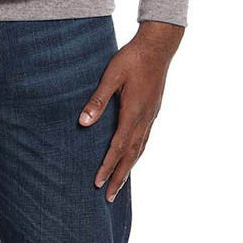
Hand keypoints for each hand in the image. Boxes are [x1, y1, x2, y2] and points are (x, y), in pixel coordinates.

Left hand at [78, 20, 183, 201]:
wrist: (158, 46)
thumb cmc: (132, 58)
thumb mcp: (111, 76)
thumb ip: (98, 99)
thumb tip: (84, 123)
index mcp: (133, 112)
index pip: (118, 147)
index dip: (107, 166)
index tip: (98, 183)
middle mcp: (144, 118)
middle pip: (131, 155)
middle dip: (119, 176)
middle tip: (109, 197)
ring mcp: (151, 115)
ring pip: (140, 149)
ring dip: (129, 168)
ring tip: (120, 183)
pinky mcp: (153, 110)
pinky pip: (144, 139)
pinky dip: (137, 153)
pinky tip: (133, 154)